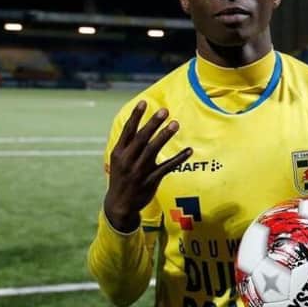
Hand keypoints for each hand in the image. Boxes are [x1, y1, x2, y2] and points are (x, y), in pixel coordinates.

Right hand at [104, 100, 191, 232]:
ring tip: (175, 124)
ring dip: (164, 136)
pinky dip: (178, 159)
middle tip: (164, 110)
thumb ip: (128, 144)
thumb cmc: (121, 177)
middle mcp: (128, 160)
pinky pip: (166, 167)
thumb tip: (137, 124)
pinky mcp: (150, 181)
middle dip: (153, 123)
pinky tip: (189, 151)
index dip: (135, 116)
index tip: (144, 103)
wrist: (119, 205)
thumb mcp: (118, 160)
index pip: (128, 131)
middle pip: (141, 138)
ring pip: (152, 150)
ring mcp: (139, 171)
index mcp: (119, 152)